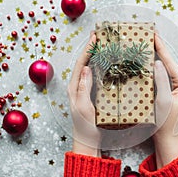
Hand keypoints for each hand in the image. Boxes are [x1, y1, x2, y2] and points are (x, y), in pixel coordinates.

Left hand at [68, 32, 100, 156]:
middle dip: (89, 49)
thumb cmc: (86, 127)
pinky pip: (92, 77)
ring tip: (101, 46)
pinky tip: (104, 64)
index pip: (80, 64)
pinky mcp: (88, 94)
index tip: (94, 38)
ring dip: (93, 56)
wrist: (87, 141)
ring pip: (87, 68)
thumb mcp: (84, 107)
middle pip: (83, 63)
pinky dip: (97, 67)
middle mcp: (76, 87)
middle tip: (98, 37)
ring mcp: (82, 90)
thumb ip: (83, 88)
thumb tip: (86, 68)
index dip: (87, 50)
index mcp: (73, 88)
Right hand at [153, 33, 177, 167]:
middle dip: (159, 48)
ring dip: (157, 55)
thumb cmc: (166, 122)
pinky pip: (161, 74)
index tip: (154, 34)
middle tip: (150, 34)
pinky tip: (147, 60)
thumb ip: (162, 81)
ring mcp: (175, 86)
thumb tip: (158, 63)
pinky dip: (154, 66)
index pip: (169, 61)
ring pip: (165, 66)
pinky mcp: (169, 90)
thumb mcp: (164, 101)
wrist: (167, 137)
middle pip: (168, 61)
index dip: (161, 47)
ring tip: (148, 43)